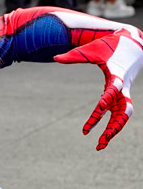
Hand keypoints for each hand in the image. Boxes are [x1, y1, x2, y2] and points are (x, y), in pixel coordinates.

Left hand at [54, 28, 142, 149]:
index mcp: (117, 75)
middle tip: (100, 141)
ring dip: (113, 130)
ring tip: (99, 146)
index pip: (113, 91)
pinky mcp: (123, 94)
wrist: (134, 43)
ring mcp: (125, 92)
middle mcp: (123, 87)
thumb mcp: (91, 49)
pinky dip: (111, 123)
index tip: (98, 109)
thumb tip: (54, 58)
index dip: (106, 100)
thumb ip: (73, 56)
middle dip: (114, 126)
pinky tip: (100, 133)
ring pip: (123, 115)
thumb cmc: (110, 45)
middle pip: (123, 110)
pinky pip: (119, 112)